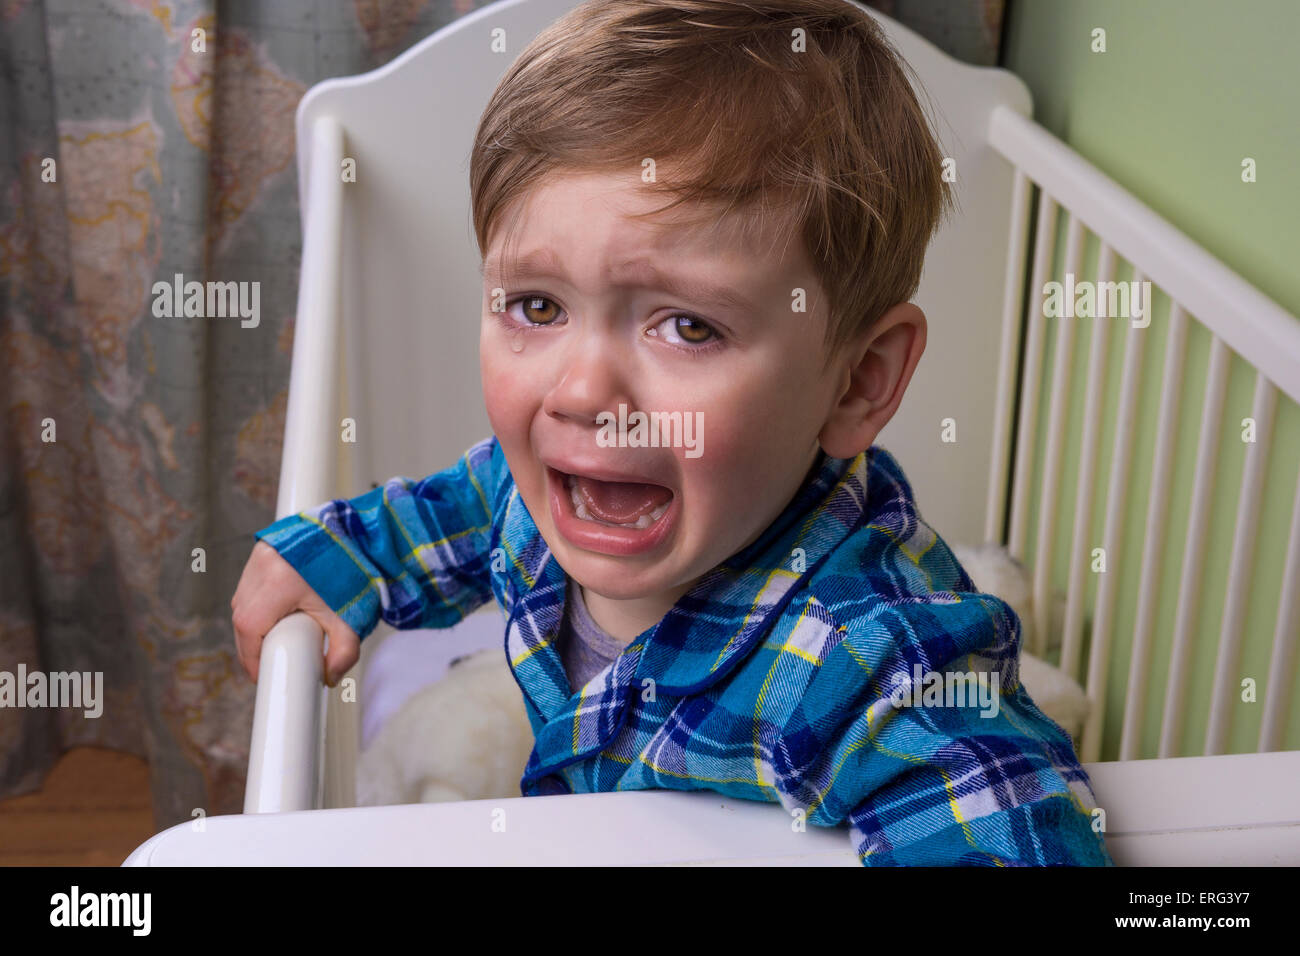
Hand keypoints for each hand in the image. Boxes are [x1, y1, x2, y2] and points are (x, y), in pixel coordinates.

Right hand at [231, 540, 359, 685]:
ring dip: (256, 625)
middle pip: (242, 618)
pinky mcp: (263, 551)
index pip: (249, 629)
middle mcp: (262, 566)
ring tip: (276, 641)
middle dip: (253, 645)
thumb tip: (330, 678)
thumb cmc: (354, 570)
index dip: (252, 658)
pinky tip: (276, 617)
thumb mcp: (350, 616)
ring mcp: (259, 556)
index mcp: (278, 581)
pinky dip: (260, 605)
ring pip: (243, 602)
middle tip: (271, 662)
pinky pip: (251, 587)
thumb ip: (343, 651)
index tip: (262, 675)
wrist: (361, 532)